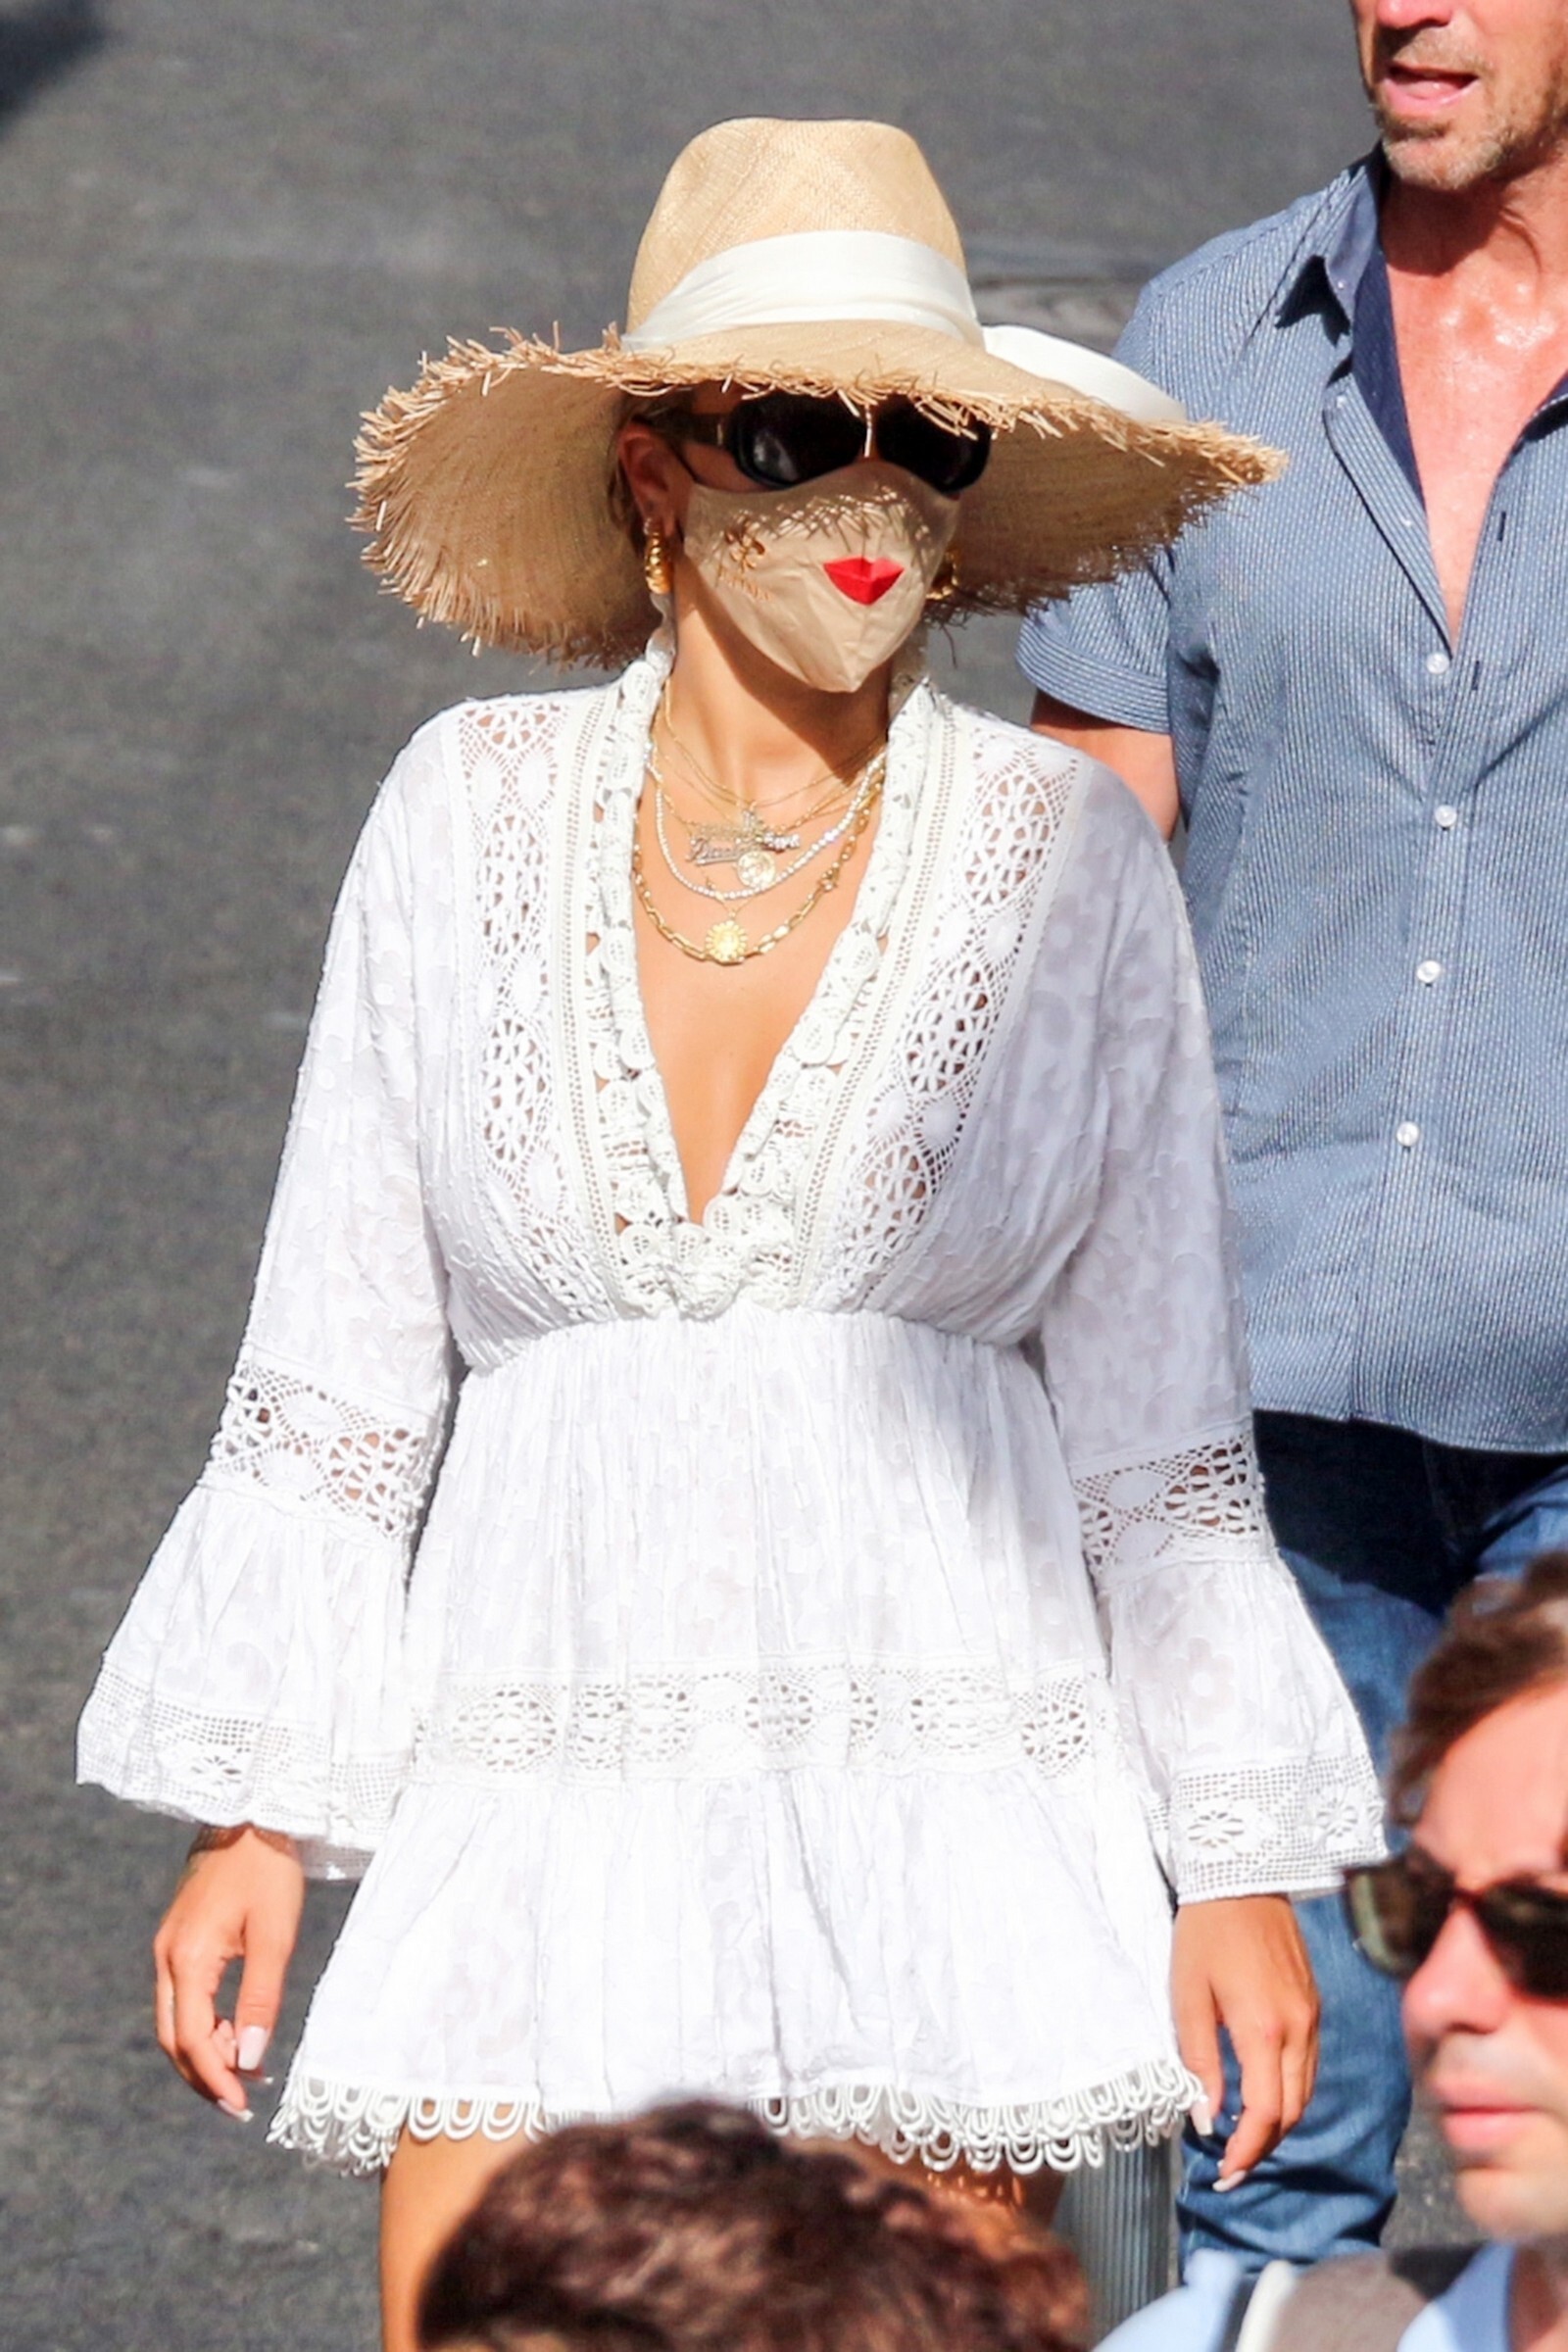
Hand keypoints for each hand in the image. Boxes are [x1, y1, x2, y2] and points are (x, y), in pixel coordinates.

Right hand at [153, 1825, 304, 2117]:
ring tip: (248, 2068)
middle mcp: (167, 1957)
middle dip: (205, 2074)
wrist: (252, 1814)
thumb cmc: (269, 1870)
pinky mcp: (179, 1938)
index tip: (241, 2106)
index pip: (192, 2039)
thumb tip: (250, 2057)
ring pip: (174, 2019)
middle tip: (241, 2102)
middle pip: (173, 2037)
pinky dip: (204, 2022)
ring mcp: (169, 1947)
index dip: (216, 2079)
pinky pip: (182, 1996)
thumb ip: (260, 1998)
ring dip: (205, 2050)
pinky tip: (236, 2030)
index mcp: (187, 1958)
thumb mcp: (274, 1936)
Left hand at [1171, 1894, 1319, 2186]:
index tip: (1224, 2173)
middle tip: (1231, 2166)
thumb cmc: (1204, 1935)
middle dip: (1264, 2146)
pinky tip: (1263, 2095)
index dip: (1247, 2152)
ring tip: (1244, 2138)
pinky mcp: (1314, 2005)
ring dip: (1279, 2122)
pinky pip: (1309, 2065)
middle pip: (1292, 2111)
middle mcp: (1299, 2030)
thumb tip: (1208, 2118)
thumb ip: (1200, 2061)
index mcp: (1264, 2030)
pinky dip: (1289, 2092)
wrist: (1242, 1878)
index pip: (1267, 2113)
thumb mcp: (1188, 1997)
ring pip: (1305, 2091)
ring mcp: (1312, 2017)